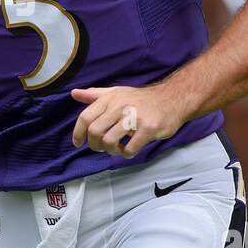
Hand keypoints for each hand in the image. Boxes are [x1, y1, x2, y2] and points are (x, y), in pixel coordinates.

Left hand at [70, 84, 185, 157]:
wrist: (173, 99)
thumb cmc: (141, 99)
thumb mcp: (117, 93)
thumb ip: (95, 95)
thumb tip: (74, 93)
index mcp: (110, 98)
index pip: (85, 117)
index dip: (78, 133)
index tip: (78, 143)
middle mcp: (120, 106)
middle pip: (94, 131)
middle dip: (95, 145)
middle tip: (102, 147)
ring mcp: (134, 117)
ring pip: (109, 141)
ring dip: (110, 151)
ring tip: (117, 148)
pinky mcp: (148, 129)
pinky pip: (129, 149)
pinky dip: (126, 154)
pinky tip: (129, 149)